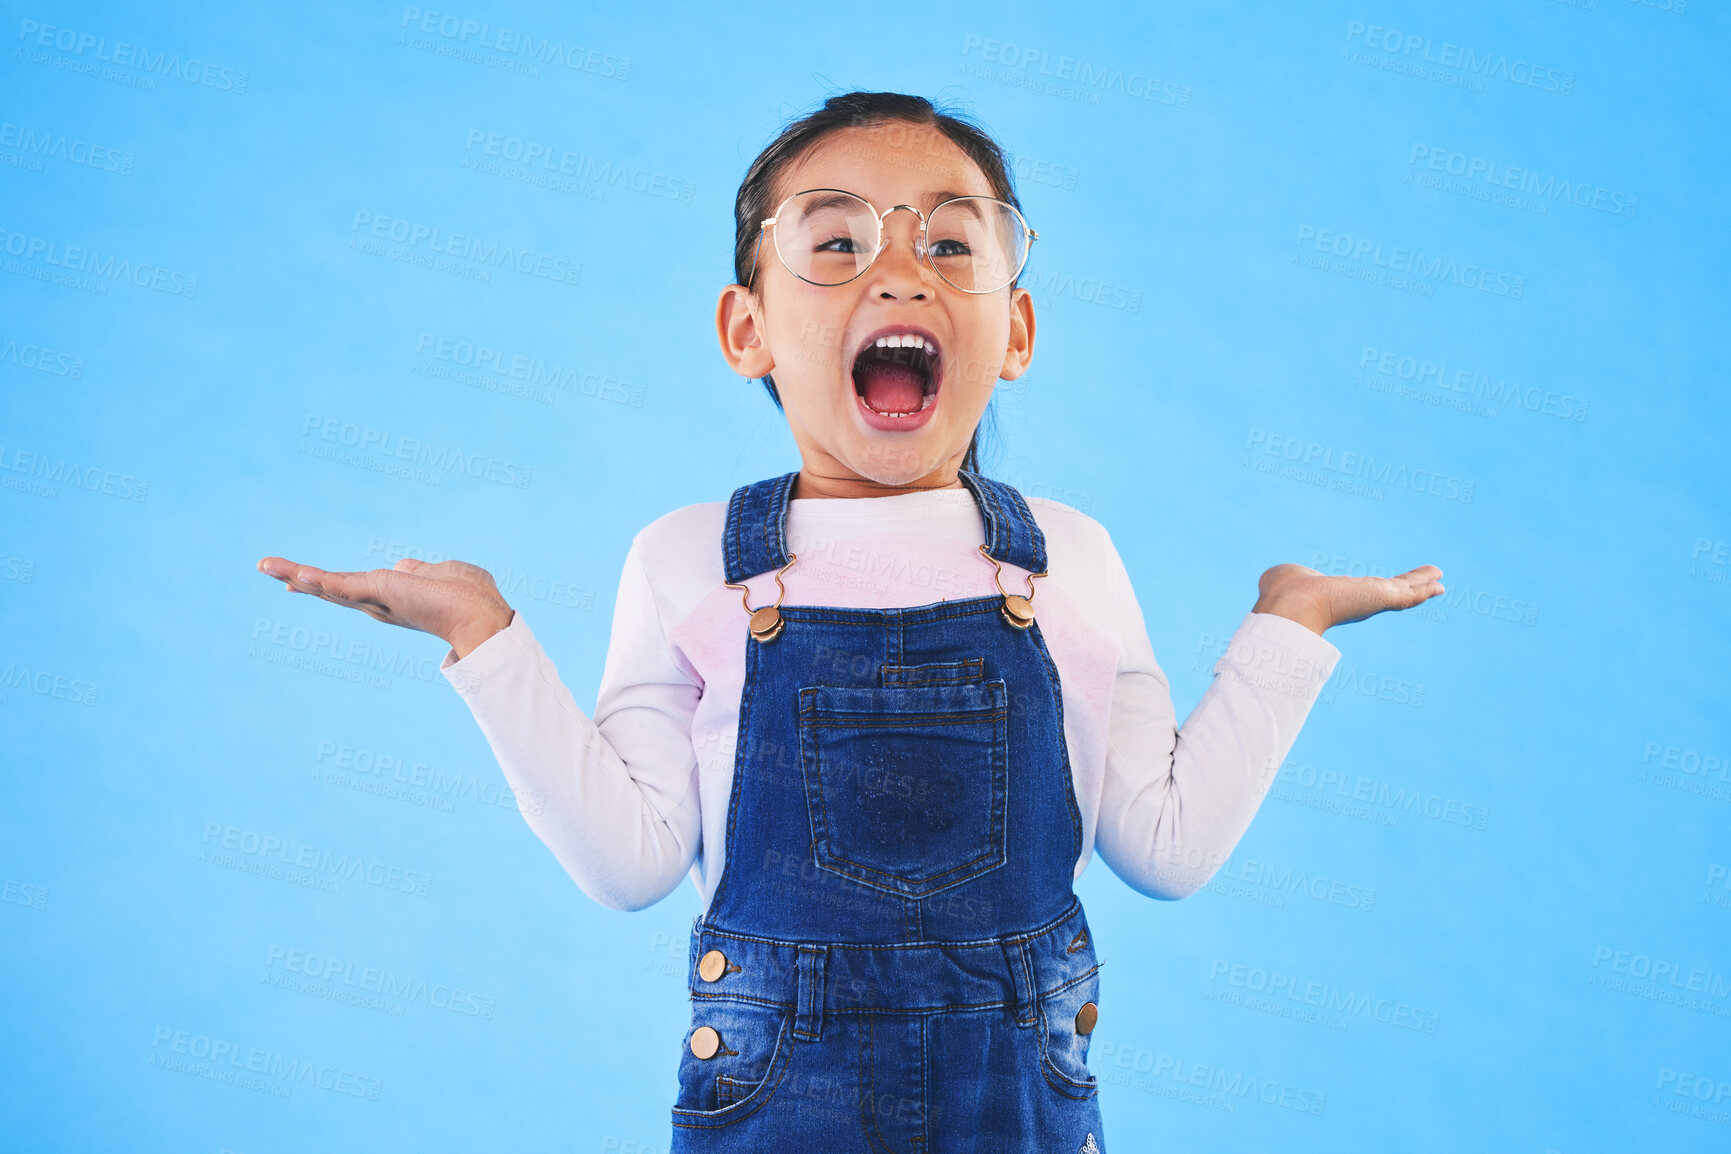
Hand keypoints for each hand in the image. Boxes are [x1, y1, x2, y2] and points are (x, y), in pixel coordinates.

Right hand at [256, 555, 514, 659]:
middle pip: (330, 590)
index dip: (323, 582)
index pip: (349, 588)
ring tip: (267, 566)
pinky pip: (341, 586)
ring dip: (296, 576)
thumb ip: (418, 571)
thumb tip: (405, 566)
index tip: (295, 577)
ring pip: (329, 588)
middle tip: (266, 567)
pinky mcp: (378, 594)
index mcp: (391, 598)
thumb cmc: (468, 596)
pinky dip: (317, 581)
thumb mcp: (439, 573)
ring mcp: (376, 602)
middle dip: (297, 578)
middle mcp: (379, 604)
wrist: (478, 614)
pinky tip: (294, 576)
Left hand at [1251, 563, 1443, 636]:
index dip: (1377, 589)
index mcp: (1338, 596)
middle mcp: (1358, 601)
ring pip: (1403, 593)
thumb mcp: (1286, 576)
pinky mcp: (1381, 598)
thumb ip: (1289, 576)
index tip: (1390, 589)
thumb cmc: (1282, 591)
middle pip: (1389, 593)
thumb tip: (1278, 576)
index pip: (1363, 591)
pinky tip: (1439, 585)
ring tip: (1440, 580)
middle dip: (1408, 586)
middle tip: (1428, 584)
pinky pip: (1408, 594)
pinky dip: (1424, 589)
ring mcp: (1371, 601)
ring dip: (1421, 585)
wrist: (1291, 605)